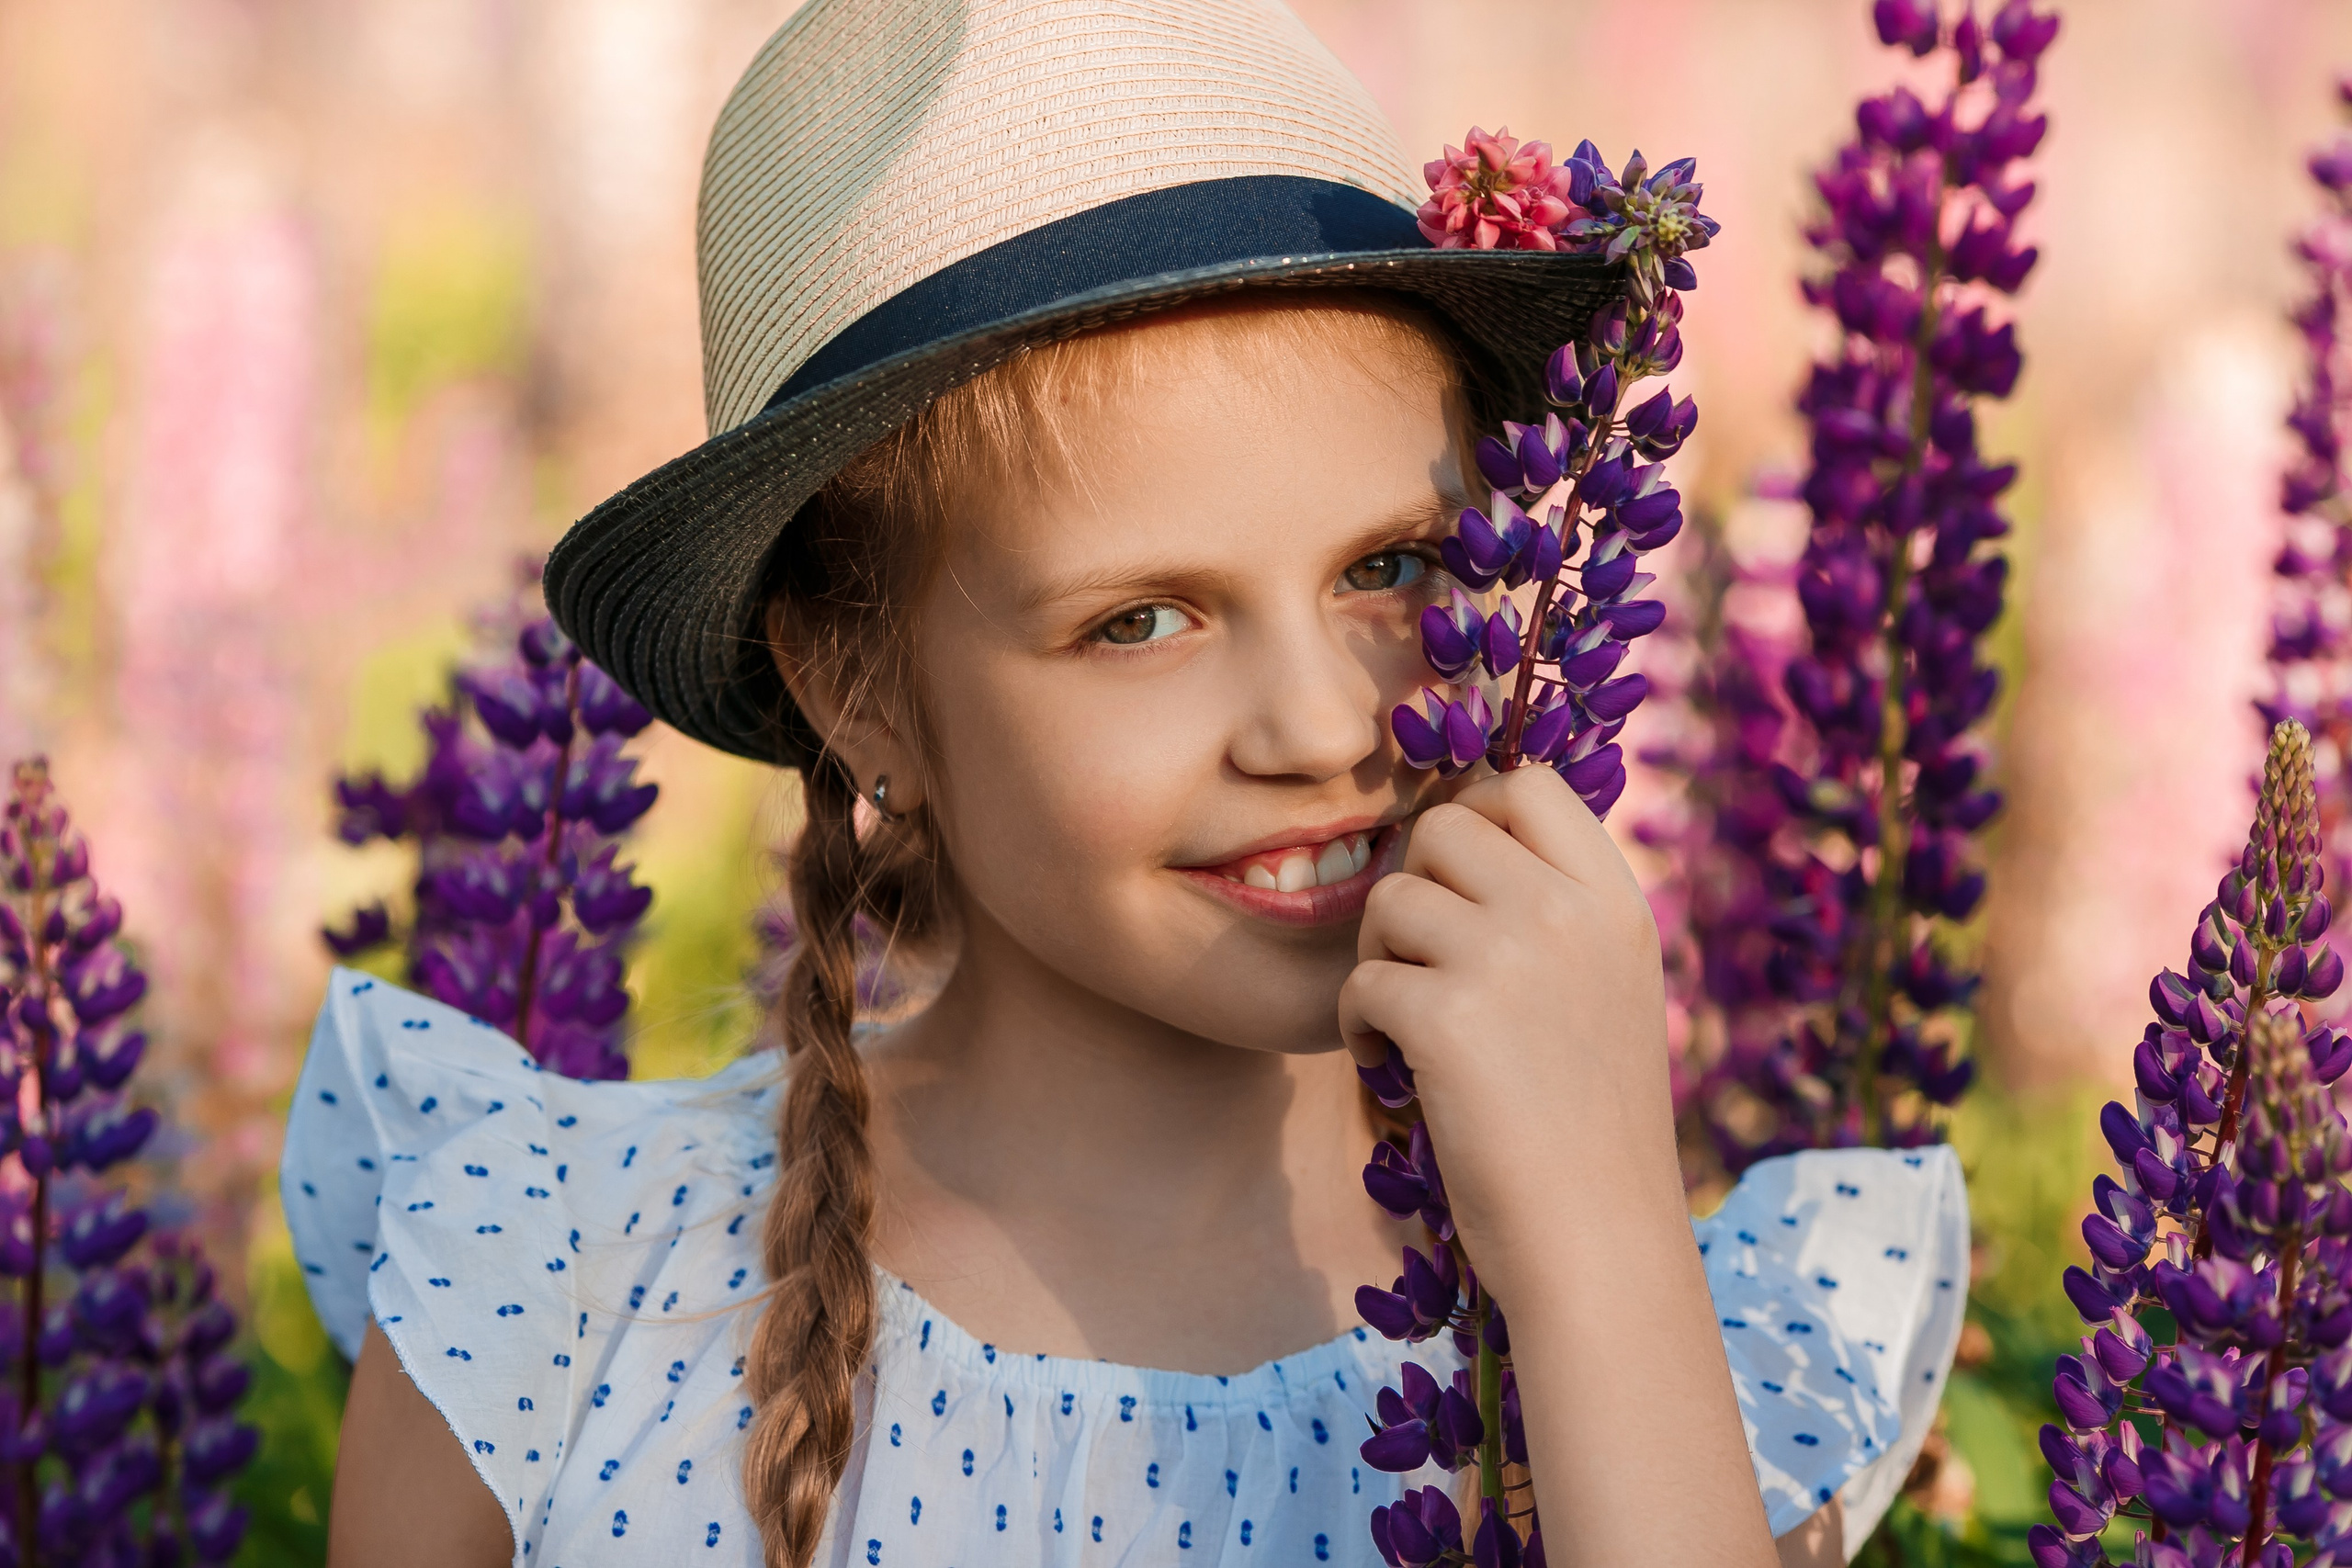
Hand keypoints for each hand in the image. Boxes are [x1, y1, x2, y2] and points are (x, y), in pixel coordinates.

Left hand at [1340, 764, 1776, 1566]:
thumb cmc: (1589, 1130)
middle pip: (1444, 825)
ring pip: (1390, 896)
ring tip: (1410, 1026)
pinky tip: (1395, 1070)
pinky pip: (1360, 978)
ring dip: (1380, 958)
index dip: (1475, 819)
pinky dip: (1359, 1024)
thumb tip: (1462, 827)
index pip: (1528, 785)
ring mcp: (1510, 957)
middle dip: (1415, 889)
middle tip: (1423, 967)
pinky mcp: (1447, 1014)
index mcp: (1617, 903)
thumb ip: (1556, 912)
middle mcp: (1568, 912)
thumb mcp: (1608, 993)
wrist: (1597, 1245)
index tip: (1458, 889)